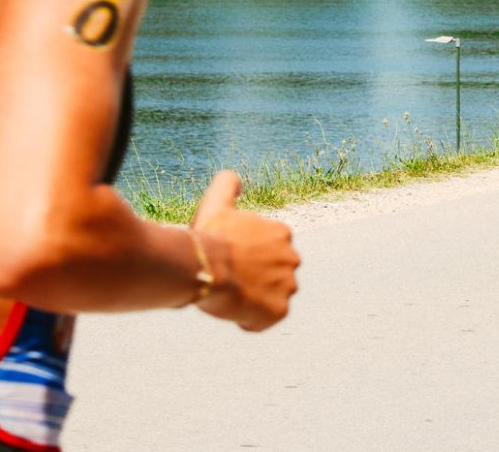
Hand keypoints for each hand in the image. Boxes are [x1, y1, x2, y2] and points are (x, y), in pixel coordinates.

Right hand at [191, 170, 299, 331]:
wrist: (206, 267)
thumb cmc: (210, 236)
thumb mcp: (217, 203)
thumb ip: (227, 185)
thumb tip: (236, 180)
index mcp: (282, 233)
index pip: (267, 250)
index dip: (246, 257)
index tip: (229, 259)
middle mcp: (292, 258)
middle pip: (272, 274)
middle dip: (254, 279)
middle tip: (229, 280)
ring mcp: (288, 285)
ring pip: (270, 297)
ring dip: (253, 299)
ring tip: (230, 296)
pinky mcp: (279, 310)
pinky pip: (265, 319)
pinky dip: (251, 319)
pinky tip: (234, 311)